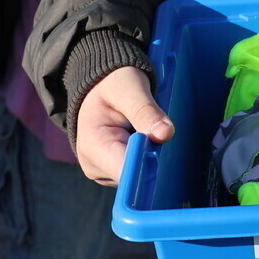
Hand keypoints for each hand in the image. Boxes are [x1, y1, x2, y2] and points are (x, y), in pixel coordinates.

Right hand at [74, 66, 173, 185]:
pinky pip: (138, 171)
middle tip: (156, 129)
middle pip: (134, 175)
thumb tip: (165, 134)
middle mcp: (95, 165)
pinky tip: (143, 138)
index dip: (147, 164)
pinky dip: (146, 156)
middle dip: (151, 155)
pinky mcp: (115, 172)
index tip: (162, 147)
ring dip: (150, 154)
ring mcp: (104, 172)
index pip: (123, 171)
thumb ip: (145, 110)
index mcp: (93, 145)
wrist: (101, 87)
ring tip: (144, 129)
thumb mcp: (130, 88)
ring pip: (139, 174)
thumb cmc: (114, 83)